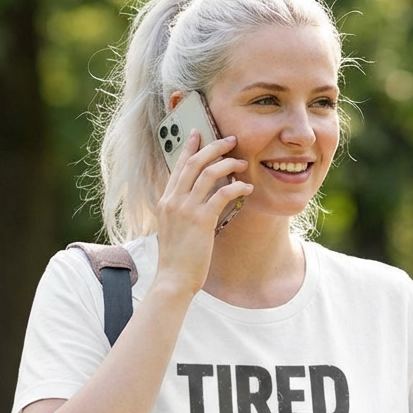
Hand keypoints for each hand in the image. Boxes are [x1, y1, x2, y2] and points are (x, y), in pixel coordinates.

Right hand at [154, 130, 251, 296]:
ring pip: (208, 174)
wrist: (173, 279)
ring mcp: (186, 210)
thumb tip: (196, 204)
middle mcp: (173, 201)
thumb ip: (180, 213)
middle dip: (213, 147)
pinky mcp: (201, 221)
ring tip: (242, 163)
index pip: (178, 167)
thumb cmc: (176, 260)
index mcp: (165, 201)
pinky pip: (222, 195)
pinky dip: (237, 187)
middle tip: (230, 139)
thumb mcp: (172, 230)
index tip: (198, 133)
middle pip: (194, 163)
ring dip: (228, 164)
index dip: (189, 148)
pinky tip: (247, 188)